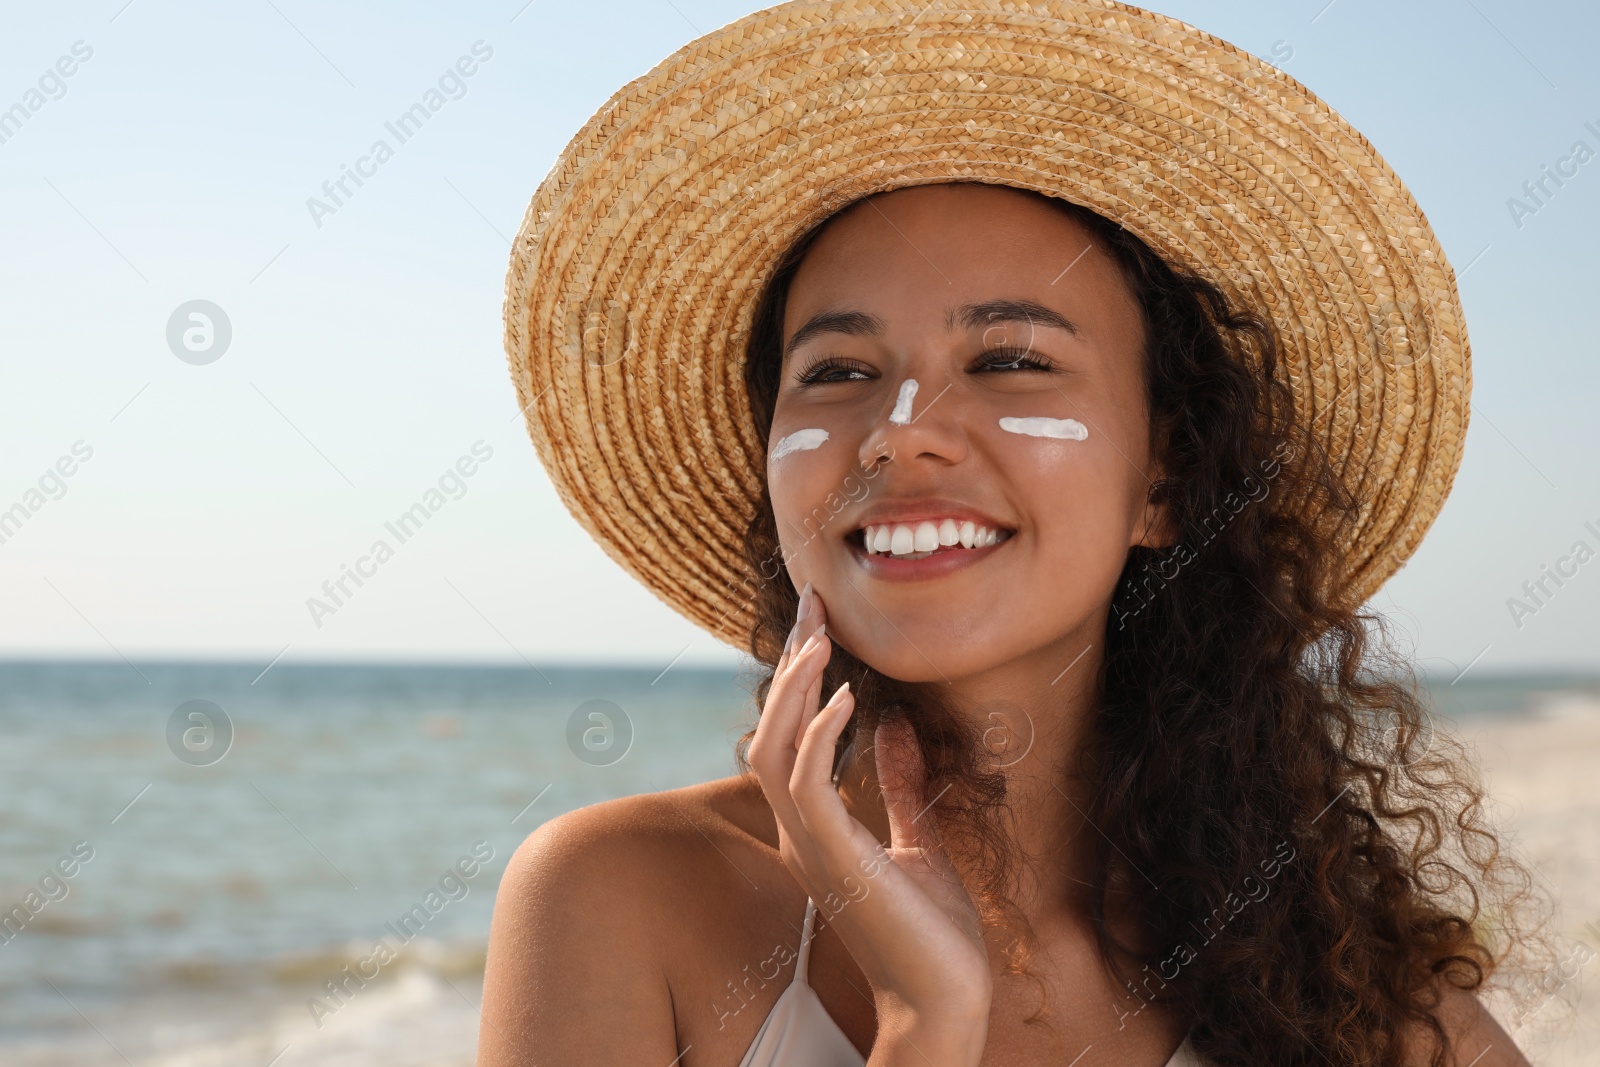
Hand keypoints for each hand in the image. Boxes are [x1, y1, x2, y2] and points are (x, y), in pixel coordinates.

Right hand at [747, 582, 992, 1058]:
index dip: (798, 678)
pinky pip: (807, 783)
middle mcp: (801, 834)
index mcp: (816, 830)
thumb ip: (902, 789)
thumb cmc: (935, 937)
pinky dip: (821, 734)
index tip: (818, 624)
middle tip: (812, 604)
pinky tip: (847, 697)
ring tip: (820, 638)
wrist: (946, 1002)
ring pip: (774, 749)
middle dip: (790, 664)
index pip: (787, 738)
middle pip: (769, 730)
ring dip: (796, 688)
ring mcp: (811, 846)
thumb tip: (900, 727)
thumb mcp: (920, 844)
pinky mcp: (834, 858)